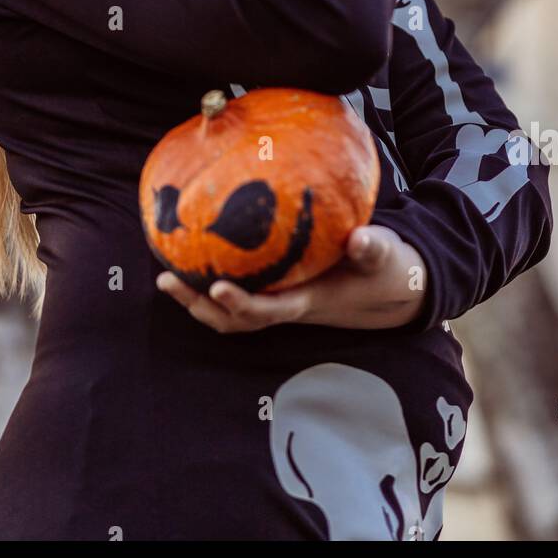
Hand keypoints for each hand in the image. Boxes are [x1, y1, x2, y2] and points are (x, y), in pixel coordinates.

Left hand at [155, 225, 429, 333]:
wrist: (390, 285)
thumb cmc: (386, 268)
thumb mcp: (386, 256)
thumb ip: (374, 247)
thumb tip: (359, 238)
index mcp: (311, 300)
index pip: (270, 309)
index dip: (242, 303)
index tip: (217, 286)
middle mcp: (289, 307)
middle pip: (237, 320)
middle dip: (201, 305)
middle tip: (167, 280)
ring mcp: (281, 303)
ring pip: (232, 315)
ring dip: (198, 302)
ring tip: (167, 278)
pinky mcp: (279, 294)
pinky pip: (238, 298)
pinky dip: (212, 290)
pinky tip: (195, 266)